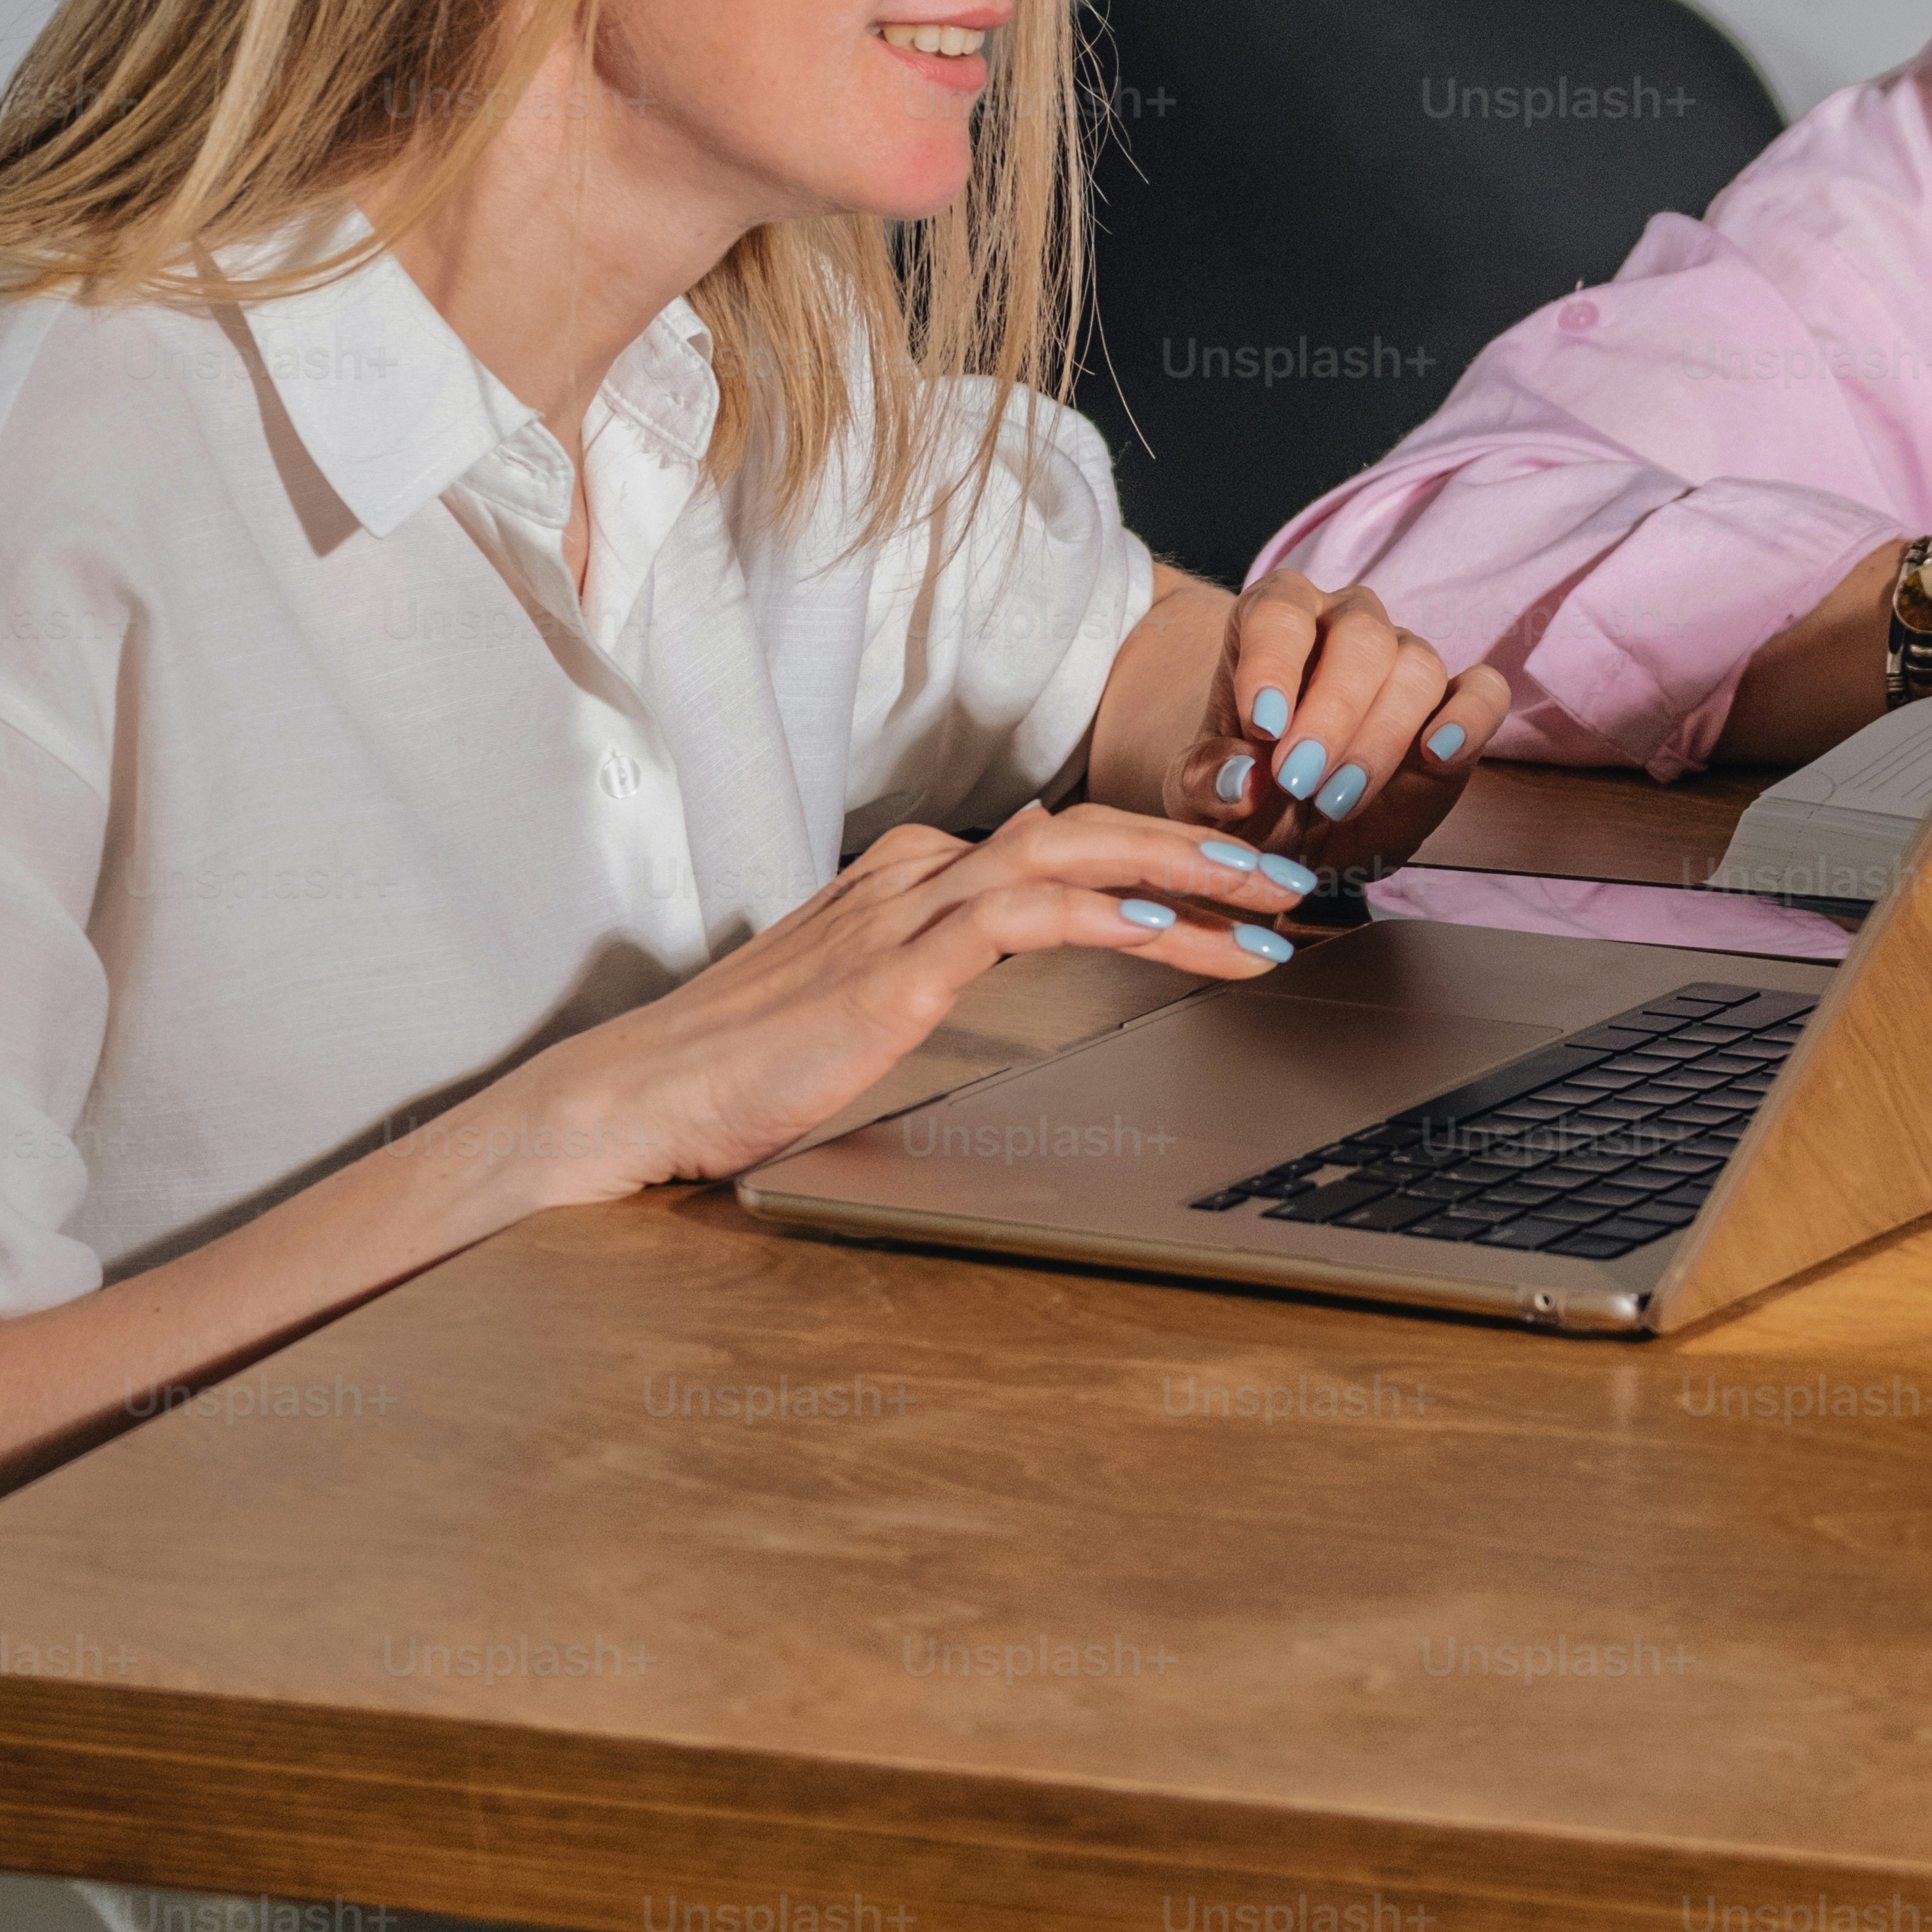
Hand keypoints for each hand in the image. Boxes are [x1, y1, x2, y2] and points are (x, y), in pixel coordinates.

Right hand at [455, 805, 1310, 1208]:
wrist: (633, 1101)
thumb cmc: (743, 1068)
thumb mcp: (864, 1003)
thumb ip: (942, 963)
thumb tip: (1029, 929)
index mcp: (913, 879)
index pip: (1068, 844)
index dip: (1168, 855)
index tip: (1249, 887)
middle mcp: (916, 874)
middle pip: (1090, 830)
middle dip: (1206, 847)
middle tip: (1298, 878)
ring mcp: (902, 913)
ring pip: (1074, 856)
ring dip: (1186, 873)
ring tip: (1272, 902)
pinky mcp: (891, 968)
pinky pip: (1019, 917)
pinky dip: (1102, 913)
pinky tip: (1166, 930)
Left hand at [1173, 571, 1509, 873]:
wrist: (1294, 836)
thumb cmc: (1245, 797)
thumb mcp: (1200, 797)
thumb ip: (1207, 781)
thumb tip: (1241, 778)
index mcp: (1274, 618)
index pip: (1279, 613)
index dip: (1272, 665)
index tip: (1263, 727)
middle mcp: (1345, 623)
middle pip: (1359, 636)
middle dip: (1333, 712)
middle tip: (1301, 781)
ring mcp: (1406, 659)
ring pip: (1416, 664)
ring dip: (1381, 736)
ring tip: (1338, 801)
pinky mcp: (1456, 706)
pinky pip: (1483, 691)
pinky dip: (1470, 718)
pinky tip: (1438, 753)